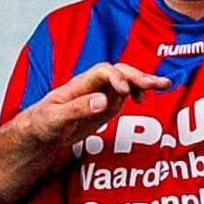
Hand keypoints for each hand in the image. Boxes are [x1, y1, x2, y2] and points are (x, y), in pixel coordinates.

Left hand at [6, 61, 167, 158]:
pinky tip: (145, 99)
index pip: (103, 72)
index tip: (124, 93)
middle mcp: (93, 85)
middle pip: (121, 72)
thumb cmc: (42, 122)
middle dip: (140, 76)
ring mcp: (101, 94)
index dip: (117, 78)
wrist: (39, 131)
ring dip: (145, 82)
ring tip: (165, 85)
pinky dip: (138, 94)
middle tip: (158, 83)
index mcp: (79, 84)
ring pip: (127, 82)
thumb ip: (78, 108)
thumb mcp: (55, 118)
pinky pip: (125, 95)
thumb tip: (104, 100)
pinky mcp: (105, 106)